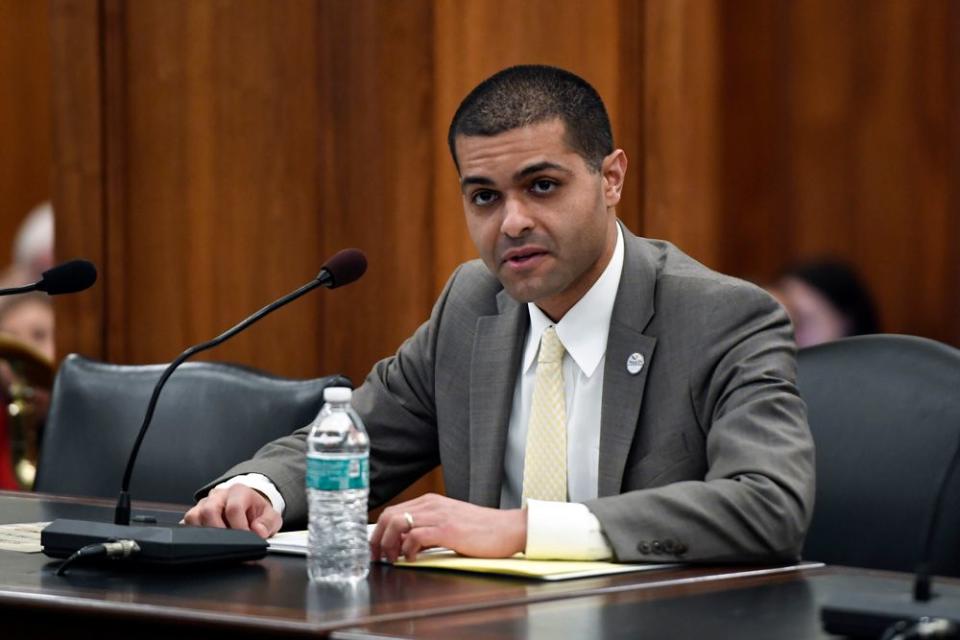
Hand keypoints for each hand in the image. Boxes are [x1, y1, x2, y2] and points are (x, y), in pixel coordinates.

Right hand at [182, 484, 281, 538]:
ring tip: (219, 540)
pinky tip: (207, 540)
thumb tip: (259, 531)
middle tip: (230, 542)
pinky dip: (194, 534)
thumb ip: (268, 523)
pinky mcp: (195, 513)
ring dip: (205, 533)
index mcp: (239, 491)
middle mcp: (218, 495)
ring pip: (193, 516)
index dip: (239, 528)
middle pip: (208, 511)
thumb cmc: (257, 512)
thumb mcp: (271, 516)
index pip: (233, 508)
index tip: (246, 539)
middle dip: (220, 532)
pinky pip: (186, 523)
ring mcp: (204, 503)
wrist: (248, 506)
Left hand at [369, 493, 525, 561]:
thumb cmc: (482, 530)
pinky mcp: (447, 529)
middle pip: (389, 515)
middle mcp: (431, 505)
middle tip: (378, 557)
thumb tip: (405, 545)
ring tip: (393, 558)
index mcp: (431, 502)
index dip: (378, 531)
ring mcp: (439, 515)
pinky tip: (412, 559)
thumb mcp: (450, 524)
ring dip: (389, 544)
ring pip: (398, 523)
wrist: (508, 528)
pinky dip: (407, 549)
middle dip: (377, 538)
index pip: (393, 511)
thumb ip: (428, 530)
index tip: (375, 548)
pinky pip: (415, 536)